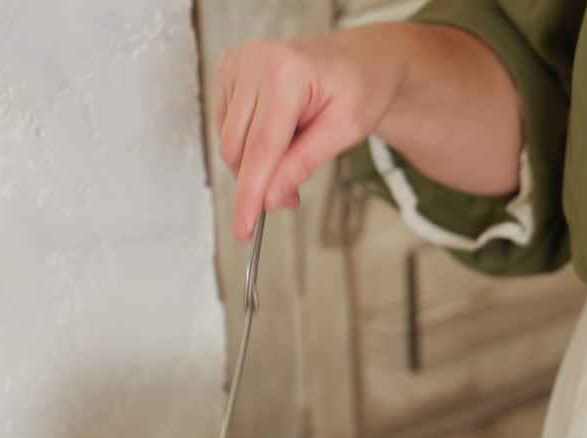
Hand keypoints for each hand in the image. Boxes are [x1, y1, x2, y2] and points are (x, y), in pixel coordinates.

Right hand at [213, 26, 406, 239]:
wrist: (360, 60)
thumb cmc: (361, 87)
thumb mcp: (346, 130)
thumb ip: (304, 163)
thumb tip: (270, 197)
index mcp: (285, 72)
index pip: (260, 148)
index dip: (250, 194)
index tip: (243, 228)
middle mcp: (254, 61)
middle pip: (238, 148)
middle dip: (261, 182)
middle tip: (293, 195)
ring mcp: (237, 63)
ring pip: (228, 142)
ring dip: (256, 163)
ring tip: (295, 150)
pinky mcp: (228, 71)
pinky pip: (226, 126)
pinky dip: (249, 142)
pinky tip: (278, 132)